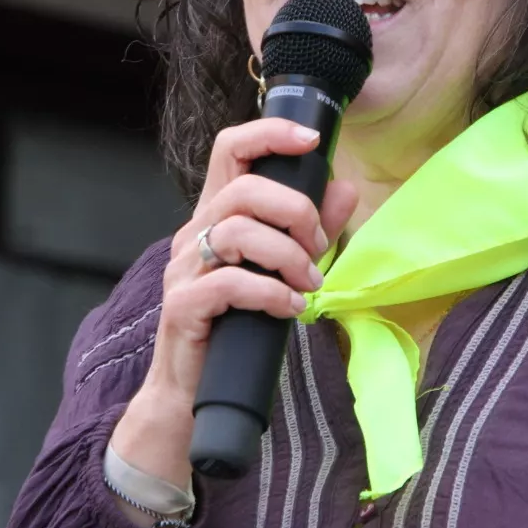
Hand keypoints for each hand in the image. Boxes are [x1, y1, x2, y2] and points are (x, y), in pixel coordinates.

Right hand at [109, 118, 357, 487]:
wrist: (193, 394)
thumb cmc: (238, 327)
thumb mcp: (282, 270)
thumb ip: (312, 230)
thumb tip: (345, 188)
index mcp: (215, 215)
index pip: (230, 149)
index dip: (269, 133)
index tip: (311, 139)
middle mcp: (194, 233)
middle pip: (242, 189)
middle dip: (294, 211)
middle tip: (318, 247)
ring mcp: (184, 269)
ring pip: (236, 230)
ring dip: (288, 255)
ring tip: (309, 284)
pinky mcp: (183, 306)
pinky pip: (229, 282)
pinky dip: (270, 292)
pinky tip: (291, 308)